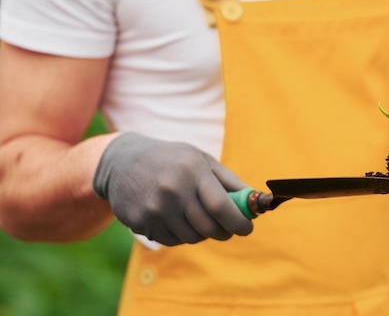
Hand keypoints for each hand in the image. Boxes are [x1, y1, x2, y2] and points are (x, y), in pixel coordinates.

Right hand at [93, 133, 252, 245]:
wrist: (122, 161)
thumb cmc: (172, 159)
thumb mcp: (200, 159)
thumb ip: (228, 180)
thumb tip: (255, 200)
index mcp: (192, 171)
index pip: (221, 206)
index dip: (239, 222)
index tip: (248, 228)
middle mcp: (173, 191)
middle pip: (209, 227)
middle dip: (225, 231)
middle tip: (229, 228)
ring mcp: (154, 209)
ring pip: (192, 237)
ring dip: (203, 233)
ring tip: (199, 218)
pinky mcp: (140, 223)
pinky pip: (172, 241)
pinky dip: (182, 235)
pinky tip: (177, 219)